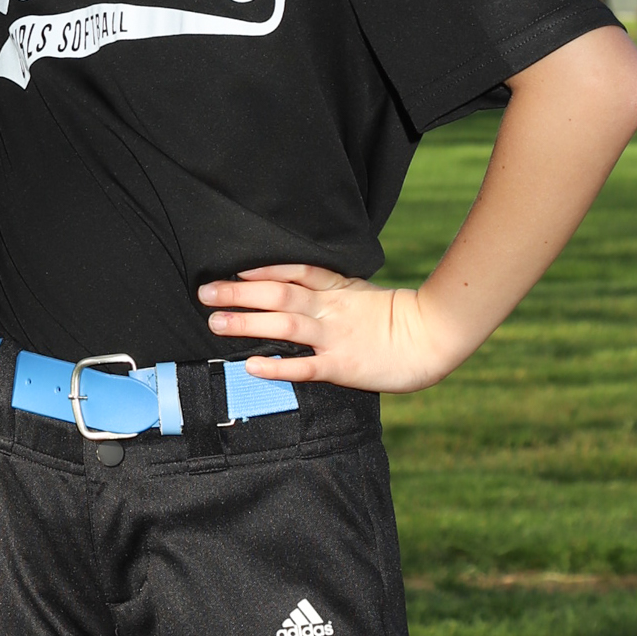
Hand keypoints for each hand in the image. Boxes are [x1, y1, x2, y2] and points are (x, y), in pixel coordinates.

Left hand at [199, 264, 465, 393]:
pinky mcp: (341, 366)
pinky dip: (277, 365)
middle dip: (238, 294)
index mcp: (336, 288)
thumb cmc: (395, 316)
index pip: (293, 271)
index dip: (261, 269)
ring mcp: (334, 337)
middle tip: (205, 294)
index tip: (233, 271)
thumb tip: (294, 286)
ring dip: (247, 323)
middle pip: (277, 294)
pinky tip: (252, 365)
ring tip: (215, 323)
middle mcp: (329, 308)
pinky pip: (304, 366)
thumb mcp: (360, 291)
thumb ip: (330, 288)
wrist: (431, 338)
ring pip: (283, 325)